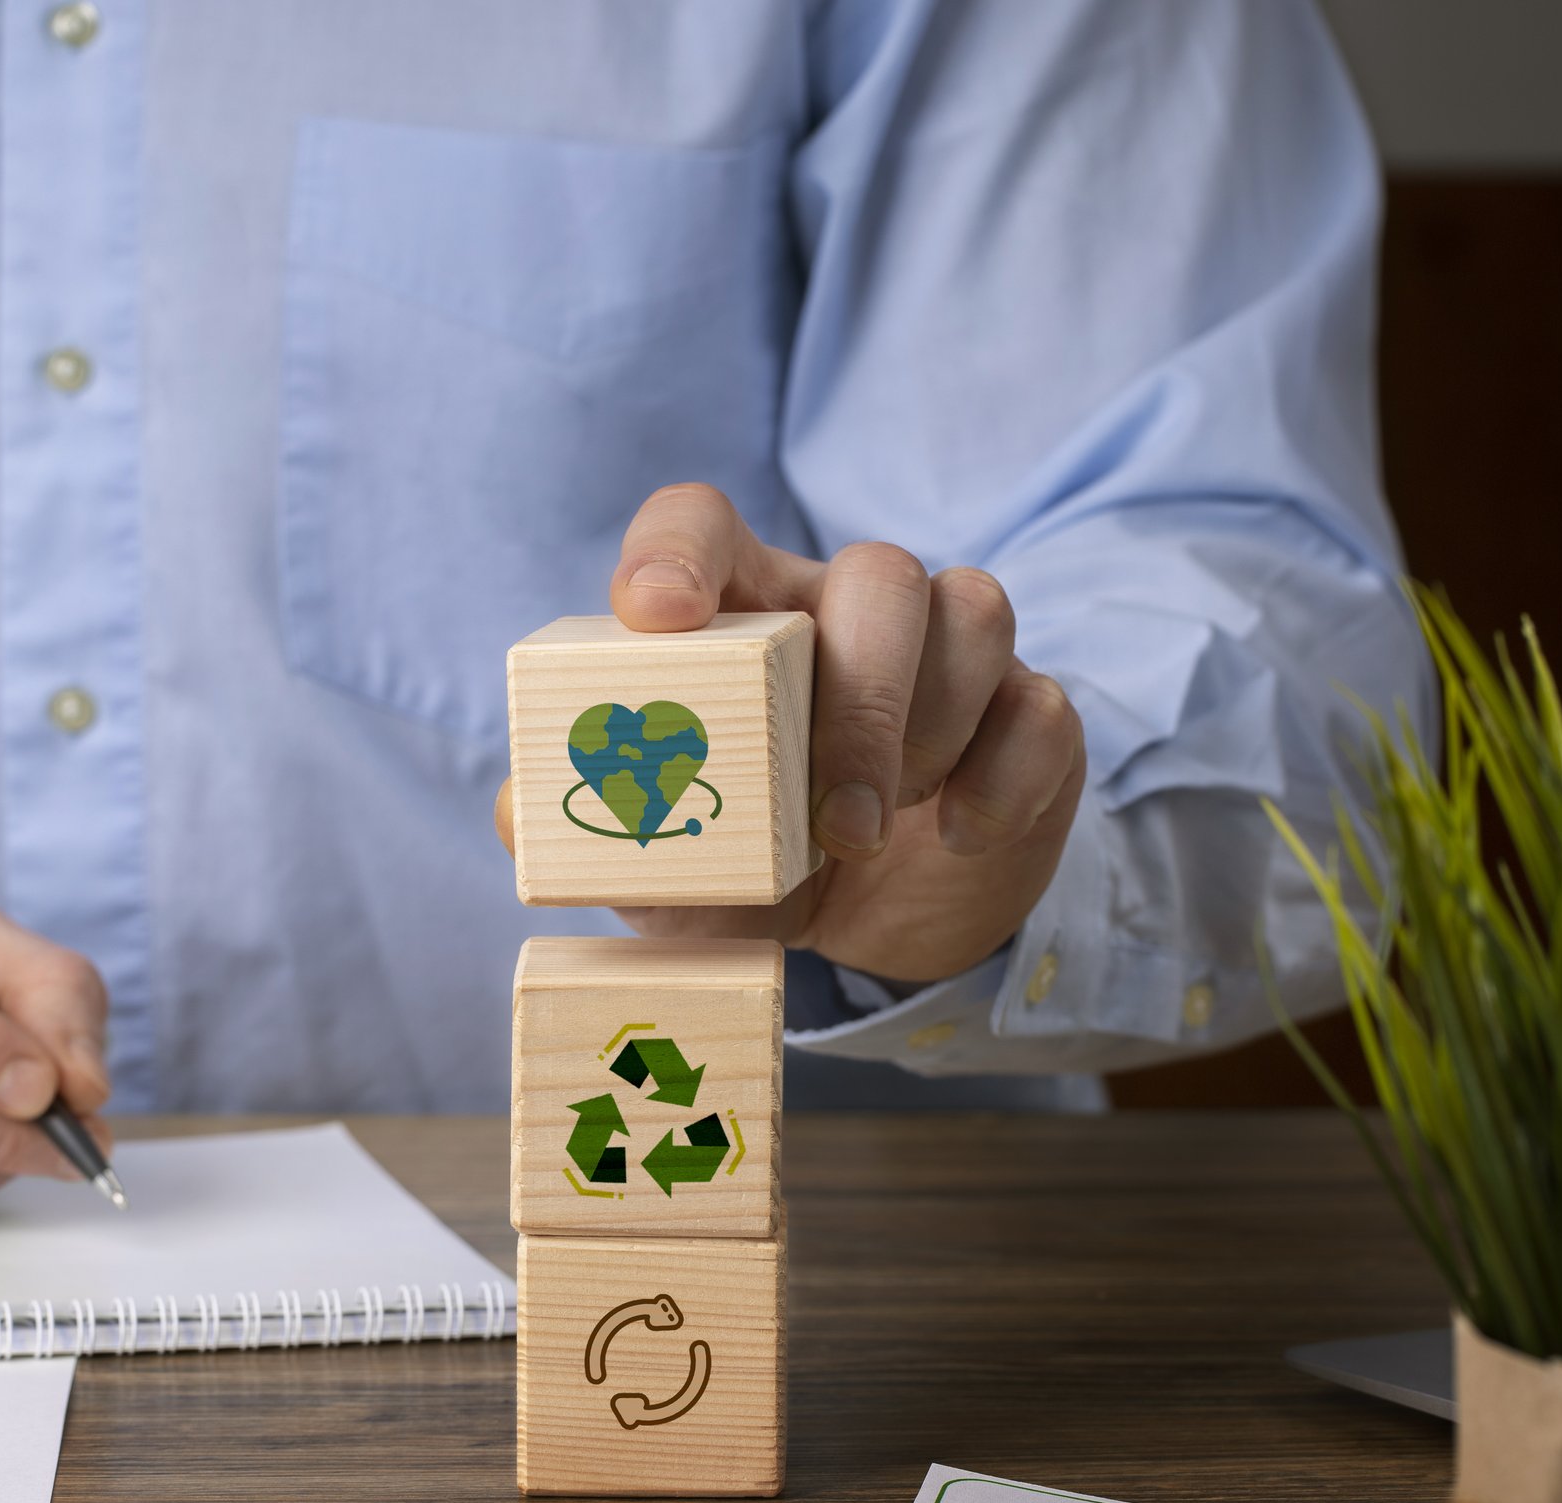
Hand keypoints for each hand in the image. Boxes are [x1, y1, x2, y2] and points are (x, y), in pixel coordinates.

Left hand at [497, 483, 1084, 983]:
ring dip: (928, 731)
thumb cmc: (751, 863)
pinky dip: (1003, 777)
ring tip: (880, 830)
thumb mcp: (667, 864)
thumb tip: (519, 811)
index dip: (678, 552)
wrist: (872, 922)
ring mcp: (949, 655)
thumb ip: (596, 832)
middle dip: (862, 699)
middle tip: (834, 821)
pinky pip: (1042, 706)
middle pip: (876, 573)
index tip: (658, 616)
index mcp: (740, 615)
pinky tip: (959, 838)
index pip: (700, 521)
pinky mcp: (1026, 716)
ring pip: (973, 613)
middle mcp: (844, 609)